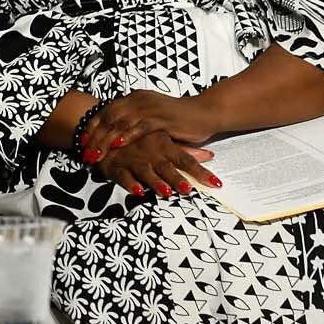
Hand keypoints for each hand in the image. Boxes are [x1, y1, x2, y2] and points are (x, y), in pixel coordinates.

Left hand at [80, 90, 219, 159]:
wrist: (205, 112)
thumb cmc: (177, 117)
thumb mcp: (150, 116)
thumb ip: (132, 121)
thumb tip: (112, 135)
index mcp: (133, 98)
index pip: (105, 112)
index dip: (92, 128)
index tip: (81, 143)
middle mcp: (138, 100)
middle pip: (108, 118)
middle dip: (94, 137)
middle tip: (84, 153)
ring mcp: (149, 108)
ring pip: (120, 123)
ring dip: (105, 140)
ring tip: (95, 155)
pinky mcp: (161, 118)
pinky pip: (139, 127)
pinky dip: (126, 136)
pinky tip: (117, 146)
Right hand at [95, 132, 219, 198]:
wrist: (107, 131)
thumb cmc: (140, 140)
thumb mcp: (163, 141)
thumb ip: (186, 151)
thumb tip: (210, 155)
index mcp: (163, 145)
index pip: (186, 159)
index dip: (200, 171)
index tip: (215, 183)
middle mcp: (149, 153)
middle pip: (165, 167)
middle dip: (176, 178)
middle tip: (188, 189)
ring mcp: (132, 160)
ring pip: (145, 171)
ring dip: (155, 181)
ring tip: (166, 192)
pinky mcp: (116, 167)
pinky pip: (123, 176)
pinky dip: (129, 183)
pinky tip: (137, 191)